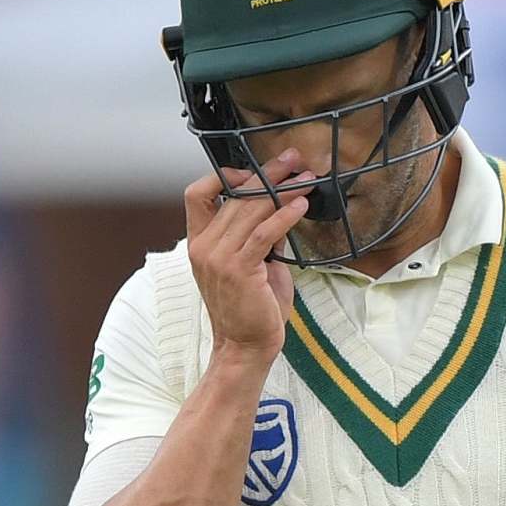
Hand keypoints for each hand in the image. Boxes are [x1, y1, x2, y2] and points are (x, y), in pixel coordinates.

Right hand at [184, 150, 313, 359]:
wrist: (245, 346)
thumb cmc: (252, 309)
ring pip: (250, 210)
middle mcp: (204, 246)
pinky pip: (264, 233)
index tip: (257, 169)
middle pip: (233, 196)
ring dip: (282, 190)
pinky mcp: (239, 268)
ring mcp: (218, 257)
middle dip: (267, 174)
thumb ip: (261, 238)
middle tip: (293, 159)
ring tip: (307, 179)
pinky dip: (284, 215)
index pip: (198, 194)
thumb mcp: (254, 266)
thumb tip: (282, 210)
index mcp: (200, 242)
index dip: (225, 175)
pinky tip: (302, 206)